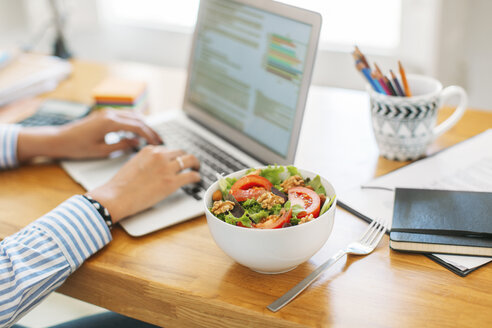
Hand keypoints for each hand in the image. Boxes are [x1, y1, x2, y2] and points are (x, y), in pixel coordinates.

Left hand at [17, 109, 162, 161]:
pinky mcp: (104, 115)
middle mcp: (110, 114)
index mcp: (110, 123)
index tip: (157, 144)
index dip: (149, 135)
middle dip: (150, 129)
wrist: (59, 139)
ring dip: (144, 124)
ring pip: (132, 115)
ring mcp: (107, 112)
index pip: (137, 126)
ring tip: (151, 136)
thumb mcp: (101, 151)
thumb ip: (121, 145)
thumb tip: (136, 142)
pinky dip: (134, 122)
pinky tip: (138, 131)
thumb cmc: (77, 147)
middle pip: (138, 119)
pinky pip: (125, 116)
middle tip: (159, 140)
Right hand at [86, 145, 200, 222]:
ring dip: (195, 164)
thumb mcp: (133, 164)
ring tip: (196, 168)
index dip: (173, 156)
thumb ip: (145, 161)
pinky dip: (196, 176)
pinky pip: (191, 175)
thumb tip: (155, 166)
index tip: (176, 161)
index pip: (167, 149)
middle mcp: (159, 156)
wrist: (116, 197)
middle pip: (180, 152)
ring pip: (189, 160)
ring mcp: (166, 168)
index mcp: (148, 150)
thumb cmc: (120, 186)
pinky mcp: (171, 182)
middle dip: (186, 157)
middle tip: (190, 163)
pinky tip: (197, 179)